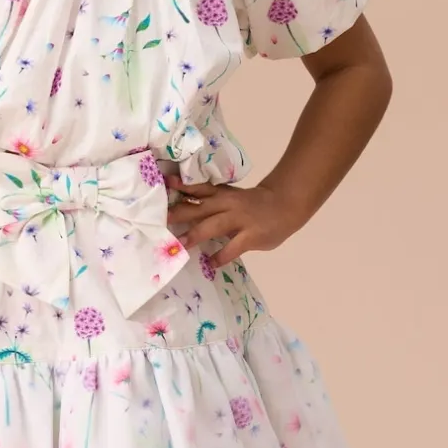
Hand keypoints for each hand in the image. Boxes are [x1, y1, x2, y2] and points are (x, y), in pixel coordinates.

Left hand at [165, 175, 301, 265]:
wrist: (286, 205)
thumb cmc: (255, 204)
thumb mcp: (233, 198)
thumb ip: (214, 205)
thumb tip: (186, 214)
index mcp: (222, 194)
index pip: (199, 188)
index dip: (181, 186)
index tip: (164, 184)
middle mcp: (227, 204)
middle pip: (199, 207)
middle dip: (180, 213)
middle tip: (161, 219)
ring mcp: (239, 219)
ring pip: (213, 225)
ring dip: (195, 234)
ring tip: (181, 245)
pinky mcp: (250, 236)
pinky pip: (232, 248)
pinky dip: (220, 256)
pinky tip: (210, 263)